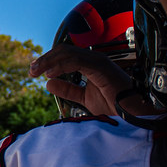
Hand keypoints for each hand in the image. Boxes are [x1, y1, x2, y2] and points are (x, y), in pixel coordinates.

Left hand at [31, 44, 156, 116]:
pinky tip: (50, 74)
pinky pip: (76, 61)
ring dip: (49, 61)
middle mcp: (94, 59)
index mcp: (91, 64)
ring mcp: (98, 61)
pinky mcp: (101, 67)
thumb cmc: (116, 107)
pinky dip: (61, 65)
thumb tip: (49, 83)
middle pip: (63, 51)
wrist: (134, 115)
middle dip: (45, 59)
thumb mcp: (85, 98)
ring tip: (36, 71)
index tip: (34, 71)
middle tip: (31, 70)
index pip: (65, 55)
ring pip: (67, 53)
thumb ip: (69, 89)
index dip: (48, 61)